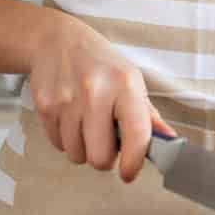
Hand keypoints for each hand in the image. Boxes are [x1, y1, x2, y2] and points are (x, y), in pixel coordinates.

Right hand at [27, 15, 168, 182]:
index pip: (136, 136)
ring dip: (84, 148)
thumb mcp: (131, 80)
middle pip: (100, 157)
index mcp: (125, 85)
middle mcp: (95, 92)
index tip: (129, 173)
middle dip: (105, 158)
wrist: (57, 41)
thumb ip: (148, 115)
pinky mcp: (44, 107)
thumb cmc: (100, 63)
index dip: (133, 163)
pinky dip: (66, 139)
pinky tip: (71, 118)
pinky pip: (58, 145)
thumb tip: (170, 142)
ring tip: (87, 125)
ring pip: (77, 155)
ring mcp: (67, 101)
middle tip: (106, 141)